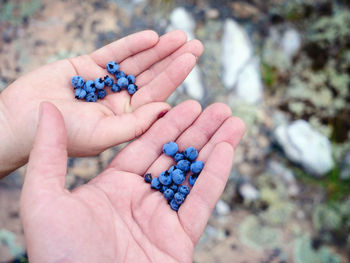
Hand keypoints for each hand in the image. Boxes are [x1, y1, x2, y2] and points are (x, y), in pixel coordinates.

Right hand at [0, 30, 202, 175]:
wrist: (20, 123)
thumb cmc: (60, 136)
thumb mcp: (102, 135)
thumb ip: (134, 124)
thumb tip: (166, 108)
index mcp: (127, 120)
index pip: (156, 97)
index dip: (174, 78)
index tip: (191, 61)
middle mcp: (120, 101)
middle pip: (152, 78)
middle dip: (172, 60)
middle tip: (195, 45)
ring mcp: (106, 83)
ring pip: (137, 64)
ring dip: (157, 50)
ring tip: (179, 37)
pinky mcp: (88, 67)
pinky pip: (114, 54)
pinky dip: (131, 45)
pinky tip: (151, 37)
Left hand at [20, 101, 244, 262]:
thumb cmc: (61, 255)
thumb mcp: (45, 199)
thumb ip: (50, 154)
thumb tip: (47, 110)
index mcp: (113, 187)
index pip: (146, 147)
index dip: (169, 125)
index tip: (189, 104)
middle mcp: (140, 200)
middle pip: (175, 157)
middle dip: (199, 131)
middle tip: (219, 108)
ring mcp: (162, 220)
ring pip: (193, 175)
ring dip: (214, 147)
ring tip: (233, 122)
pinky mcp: (180, 240)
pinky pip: (201, 202)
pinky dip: (215, 176)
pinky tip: (228, 150)